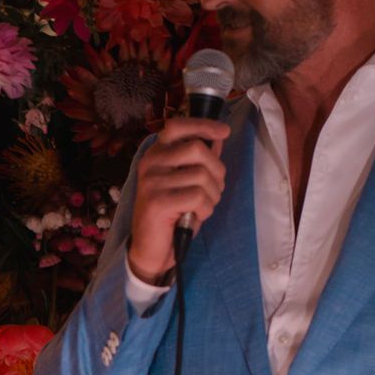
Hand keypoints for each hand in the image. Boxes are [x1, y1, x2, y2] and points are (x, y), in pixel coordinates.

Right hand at [129, 117, 229, 283]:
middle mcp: (150, 163)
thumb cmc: (172, 214)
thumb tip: (218, 137)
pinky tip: (196, 216)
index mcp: (155, 154)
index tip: (224, 132)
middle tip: (215, 189)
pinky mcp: (157, 202)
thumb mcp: (186, 182)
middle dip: (217, 170)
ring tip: (203, 207)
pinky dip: (205, 209)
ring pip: (202, 176)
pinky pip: (198, 196)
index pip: (178, 126)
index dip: (203, 125)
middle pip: (198, 149)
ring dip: (213, 195)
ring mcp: (151, 182)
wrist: (151, 249)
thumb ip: (199, 160)